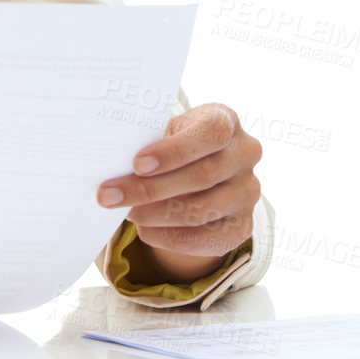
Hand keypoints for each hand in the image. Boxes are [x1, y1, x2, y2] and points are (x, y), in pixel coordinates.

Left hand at [97, 102, 262, 264]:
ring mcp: (248, 192)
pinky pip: (205, 238)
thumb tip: (114, 166)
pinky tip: (145, 230)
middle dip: (150, 188)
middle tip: (111, 195)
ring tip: (127, 212)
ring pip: (201, 210)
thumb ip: (149, 142)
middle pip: (201, 176)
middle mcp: (245, 154)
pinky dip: (170, 237)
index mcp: (226, 120)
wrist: (199, 168)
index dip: (174, 151)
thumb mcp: (166, 131)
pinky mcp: (242, 226)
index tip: (137, 164)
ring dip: (156, 214)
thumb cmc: (175, 143)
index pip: (210, 134)